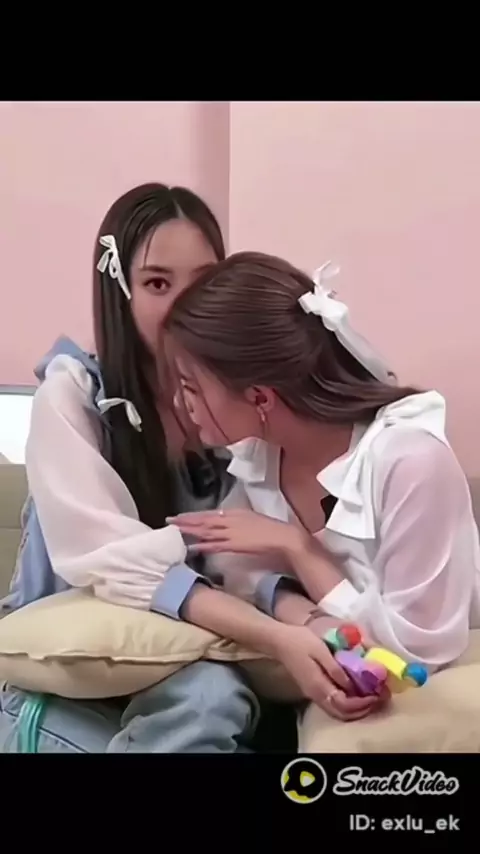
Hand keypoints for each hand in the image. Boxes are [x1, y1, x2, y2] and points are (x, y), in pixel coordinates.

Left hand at [166, 508, 304, 556]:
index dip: (194, 515)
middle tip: (169, 520)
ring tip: (175, 530)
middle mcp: (230, 520)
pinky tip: (191, 547)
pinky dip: (202, 545)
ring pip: (205, 530)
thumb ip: (238, 521)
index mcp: (235, 513)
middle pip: (203, 520)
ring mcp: (231, 532)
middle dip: (186, 520)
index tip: (181, 516)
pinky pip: (214, 545)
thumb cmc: (271, 529)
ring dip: (189, 530)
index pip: (210, 514)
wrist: (283, 536)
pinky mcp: (234, 544)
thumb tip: (227, 522)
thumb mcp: (252, 520)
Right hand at [306, 616, 390, 705]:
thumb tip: (352, 684)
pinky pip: (333, 705)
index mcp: (318, 686)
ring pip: (338, 712)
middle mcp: (316, 695)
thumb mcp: (320, 650)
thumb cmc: (300, 641)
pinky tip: (356, 693)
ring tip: (371, 697)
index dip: (362, 703)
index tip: (376, 694)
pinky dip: (348, 705)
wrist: (280, 641)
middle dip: (363, 709)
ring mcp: (314, 695)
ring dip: (356, 709)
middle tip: (379, 698)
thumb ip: (336, 668)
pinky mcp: (313, 691)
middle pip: (342, 714)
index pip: (344, 704)